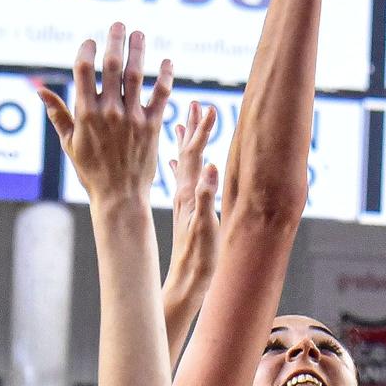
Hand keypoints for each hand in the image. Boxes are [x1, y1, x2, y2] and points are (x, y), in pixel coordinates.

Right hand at [35, 24, 172, 204]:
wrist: (120, 197)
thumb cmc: (91, 172)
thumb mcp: (69, 143)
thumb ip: (57, 113)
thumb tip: (39, 90)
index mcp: (85, 114)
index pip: (83, 69)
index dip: (86, 50)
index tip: (90, 42)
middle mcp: (109, 112)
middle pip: (112, 64)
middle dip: (115, 39)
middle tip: (118, 24)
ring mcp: (133, 118)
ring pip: (137, 74)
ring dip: (138, 50)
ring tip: (139, 34)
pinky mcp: (153, 126)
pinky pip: (161, 94)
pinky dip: (165, 76)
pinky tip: (167, 61)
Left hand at [167, 101, 219, 303]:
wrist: (185, 281)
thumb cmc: (198, 258)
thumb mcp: (206, 227)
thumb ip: (207, 198)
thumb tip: (213, 168)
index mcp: (189, 193)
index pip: (195, 153)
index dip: (203, 130)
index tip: (209, 107)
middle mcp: (184, 193)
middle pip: (187, 152)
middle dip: (193, 128)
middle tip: (196, 103)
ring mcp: (183, 201)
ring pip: (183, 163)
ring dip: (186, 142)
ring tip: (184, 122)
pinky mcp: (184, 210)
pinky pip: (181, 180)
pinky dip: (179, 165)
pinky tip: (172, 161)